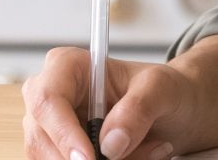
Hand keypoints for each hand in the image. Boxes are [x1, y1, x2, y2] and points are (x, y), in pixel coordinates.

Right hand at [22, 46, 200, 159]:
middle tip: (139, 154)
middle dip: (88, 158)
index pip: (48, 100)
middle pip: (44, 139)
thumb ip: (139, 107)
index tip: (88, 158)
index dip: (63, 133)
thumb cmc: (162, 89)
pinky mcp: (57, 151)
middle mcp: (48, 97)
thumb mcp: (161, 87)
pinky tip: (133, 157)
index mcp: (66, 66)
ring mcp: (48, 129)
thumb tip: (110, 142)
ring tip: (146, 151)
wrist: (172, 110)